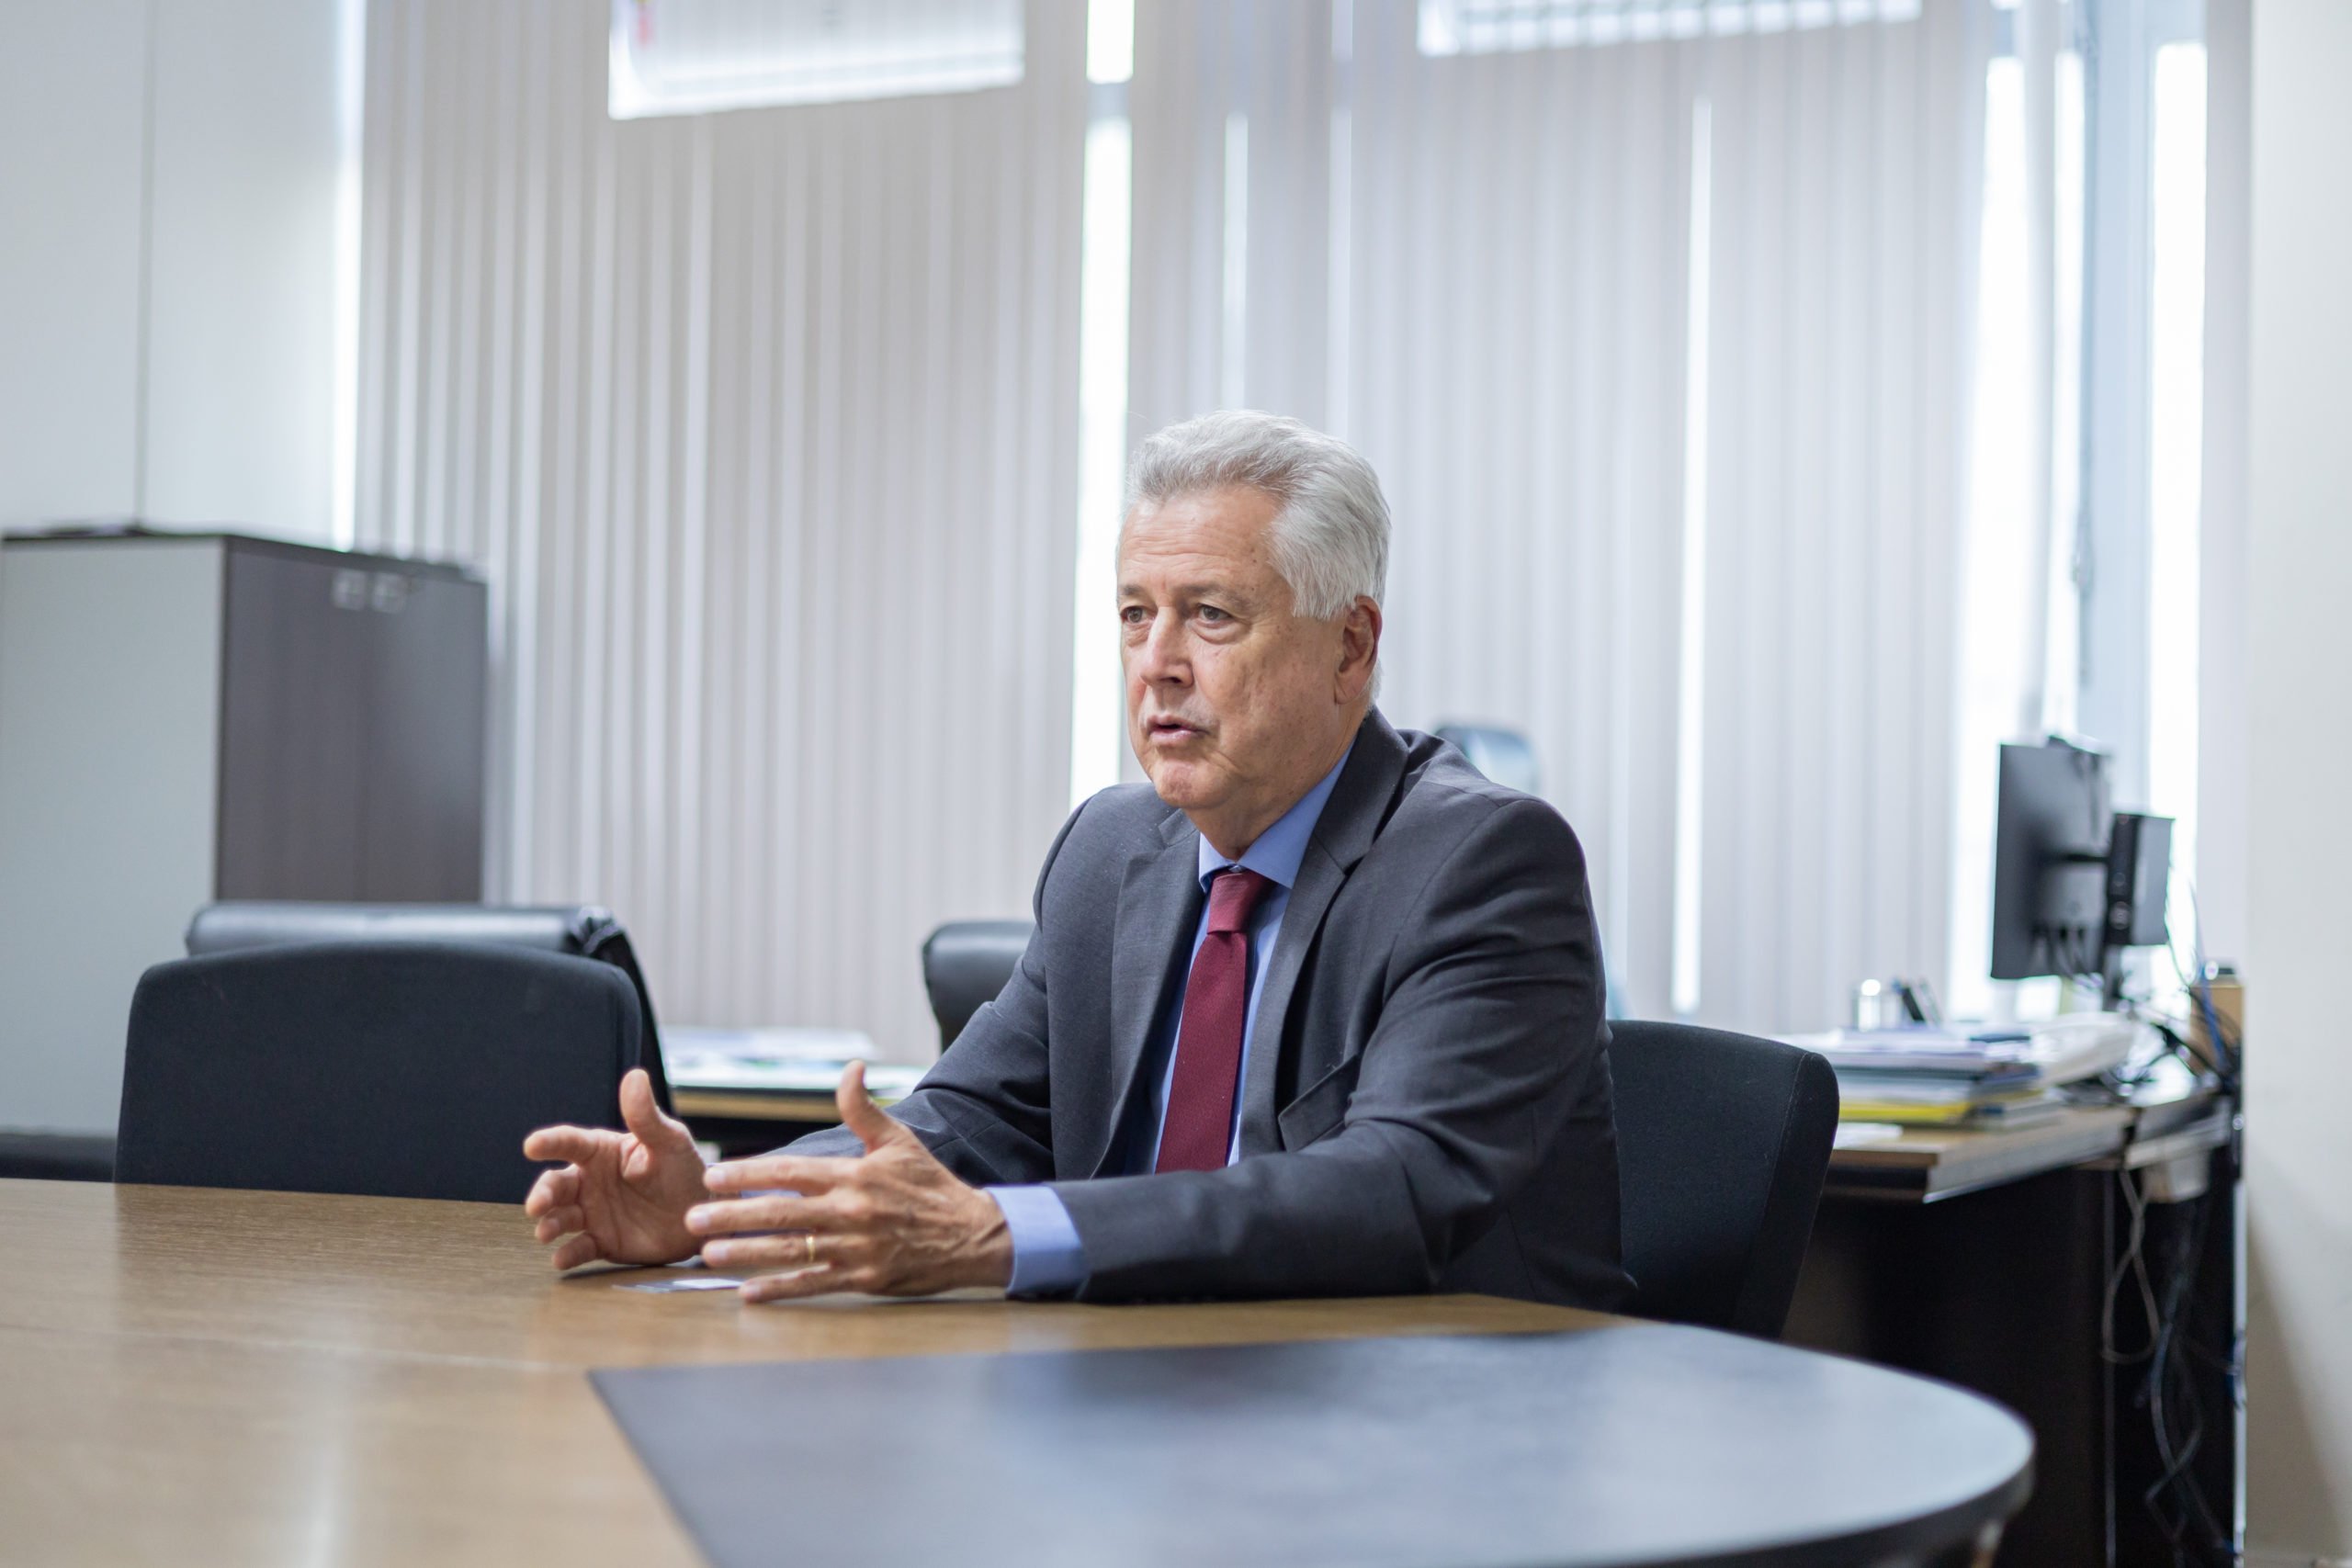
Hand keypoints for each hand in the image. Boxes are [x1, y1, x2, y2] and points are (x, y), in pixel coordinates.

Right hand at [523, 1067, 706, 1268]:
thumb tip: (635, 1075)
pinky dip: (568, 1254)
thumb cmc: (683, 1169)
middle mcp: (590, 1181)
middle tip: (536, 1205)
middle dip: (542, 1194)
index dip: (550, 1142)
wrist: (700, 1214)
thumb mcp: (669, 1141)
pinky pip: (579, 1247)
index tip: (531, 1145)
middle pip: (557, 1185)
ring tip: (545, 1231)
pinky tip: (561, 1258)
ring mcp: (593, 1212)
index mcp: (602, 1151)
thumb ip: (647, 1116)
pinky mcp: (602, 1241)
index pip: (571, 1143)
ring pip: (561, 1216)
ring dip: (549, 1224)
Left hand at [690, 1061, 1012, 1302]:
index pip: (791, 1173)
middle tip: (693, 1220)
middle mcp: (851, 1211)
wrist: (971, 1234)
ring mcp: (856, 1248)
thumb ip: (863, 1109)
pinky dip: (781, 1288)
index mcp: (854, 1175)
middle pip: (780, 1213)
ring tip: (710, 1254)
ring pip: (791, 1251)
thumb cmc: (929, 1186)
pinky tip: (750, 1290)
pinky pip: (814, 1283)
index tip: (713, 1178)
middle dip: (732, 1217)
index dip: (748, 1175)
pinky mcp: (864, 1278)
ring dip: (747, 1253)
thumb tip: (849, 1069)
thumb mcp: (899, 1141)